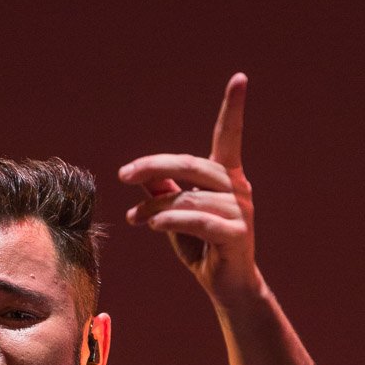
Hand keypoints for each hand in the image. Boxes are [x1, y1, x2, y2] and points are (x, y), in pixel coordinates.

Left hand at [119, 73, 258, 304]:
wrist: (226, 285)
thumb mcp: (177, 216)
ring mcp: (240, 210)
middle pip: (191, 165)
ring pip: (187, 197)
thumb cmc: (203, 247)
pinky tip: (152, 226)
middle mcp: (237, 187)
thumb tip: (143, 173)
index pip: (229, 136)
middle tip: (123, 175)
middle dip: (153, 167)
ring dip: (154, 208)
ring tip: (134, 219)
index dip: (234, 108)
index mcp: (226, 176)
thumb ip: (165, 192)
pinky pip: (197, 221)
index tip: (240, 78)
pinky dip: (171, 221)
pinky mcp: (237, 234)